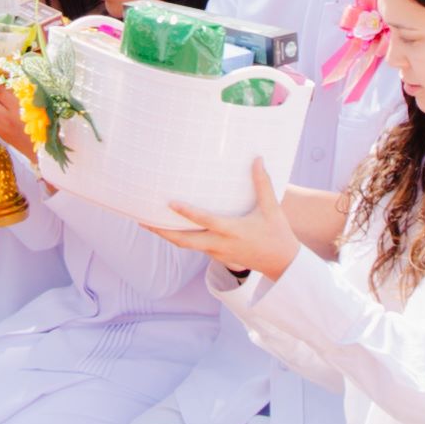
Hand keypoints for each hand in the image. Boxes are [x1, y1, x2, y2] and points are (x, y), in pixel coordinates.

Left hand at [150, 159, 297, 280]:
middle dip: (162, 232)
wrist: (282, 264)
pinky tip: (170, 228)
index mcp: (233, 230)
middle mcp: (221, 243)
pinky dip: (179, 238)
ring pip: (186, 245)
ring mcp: (217, 252)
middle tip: (143, 221)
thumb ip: (263, 183)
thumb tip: (257, 159)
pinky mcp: (217, 256)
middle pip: (184, 241)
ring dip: (167, 235)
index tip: (170, 203)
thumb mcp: (272, 209)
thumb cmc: (277, 234)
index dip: (188, 213)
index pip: (206, 221)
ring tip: (148, 223)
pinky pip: (193, 247)